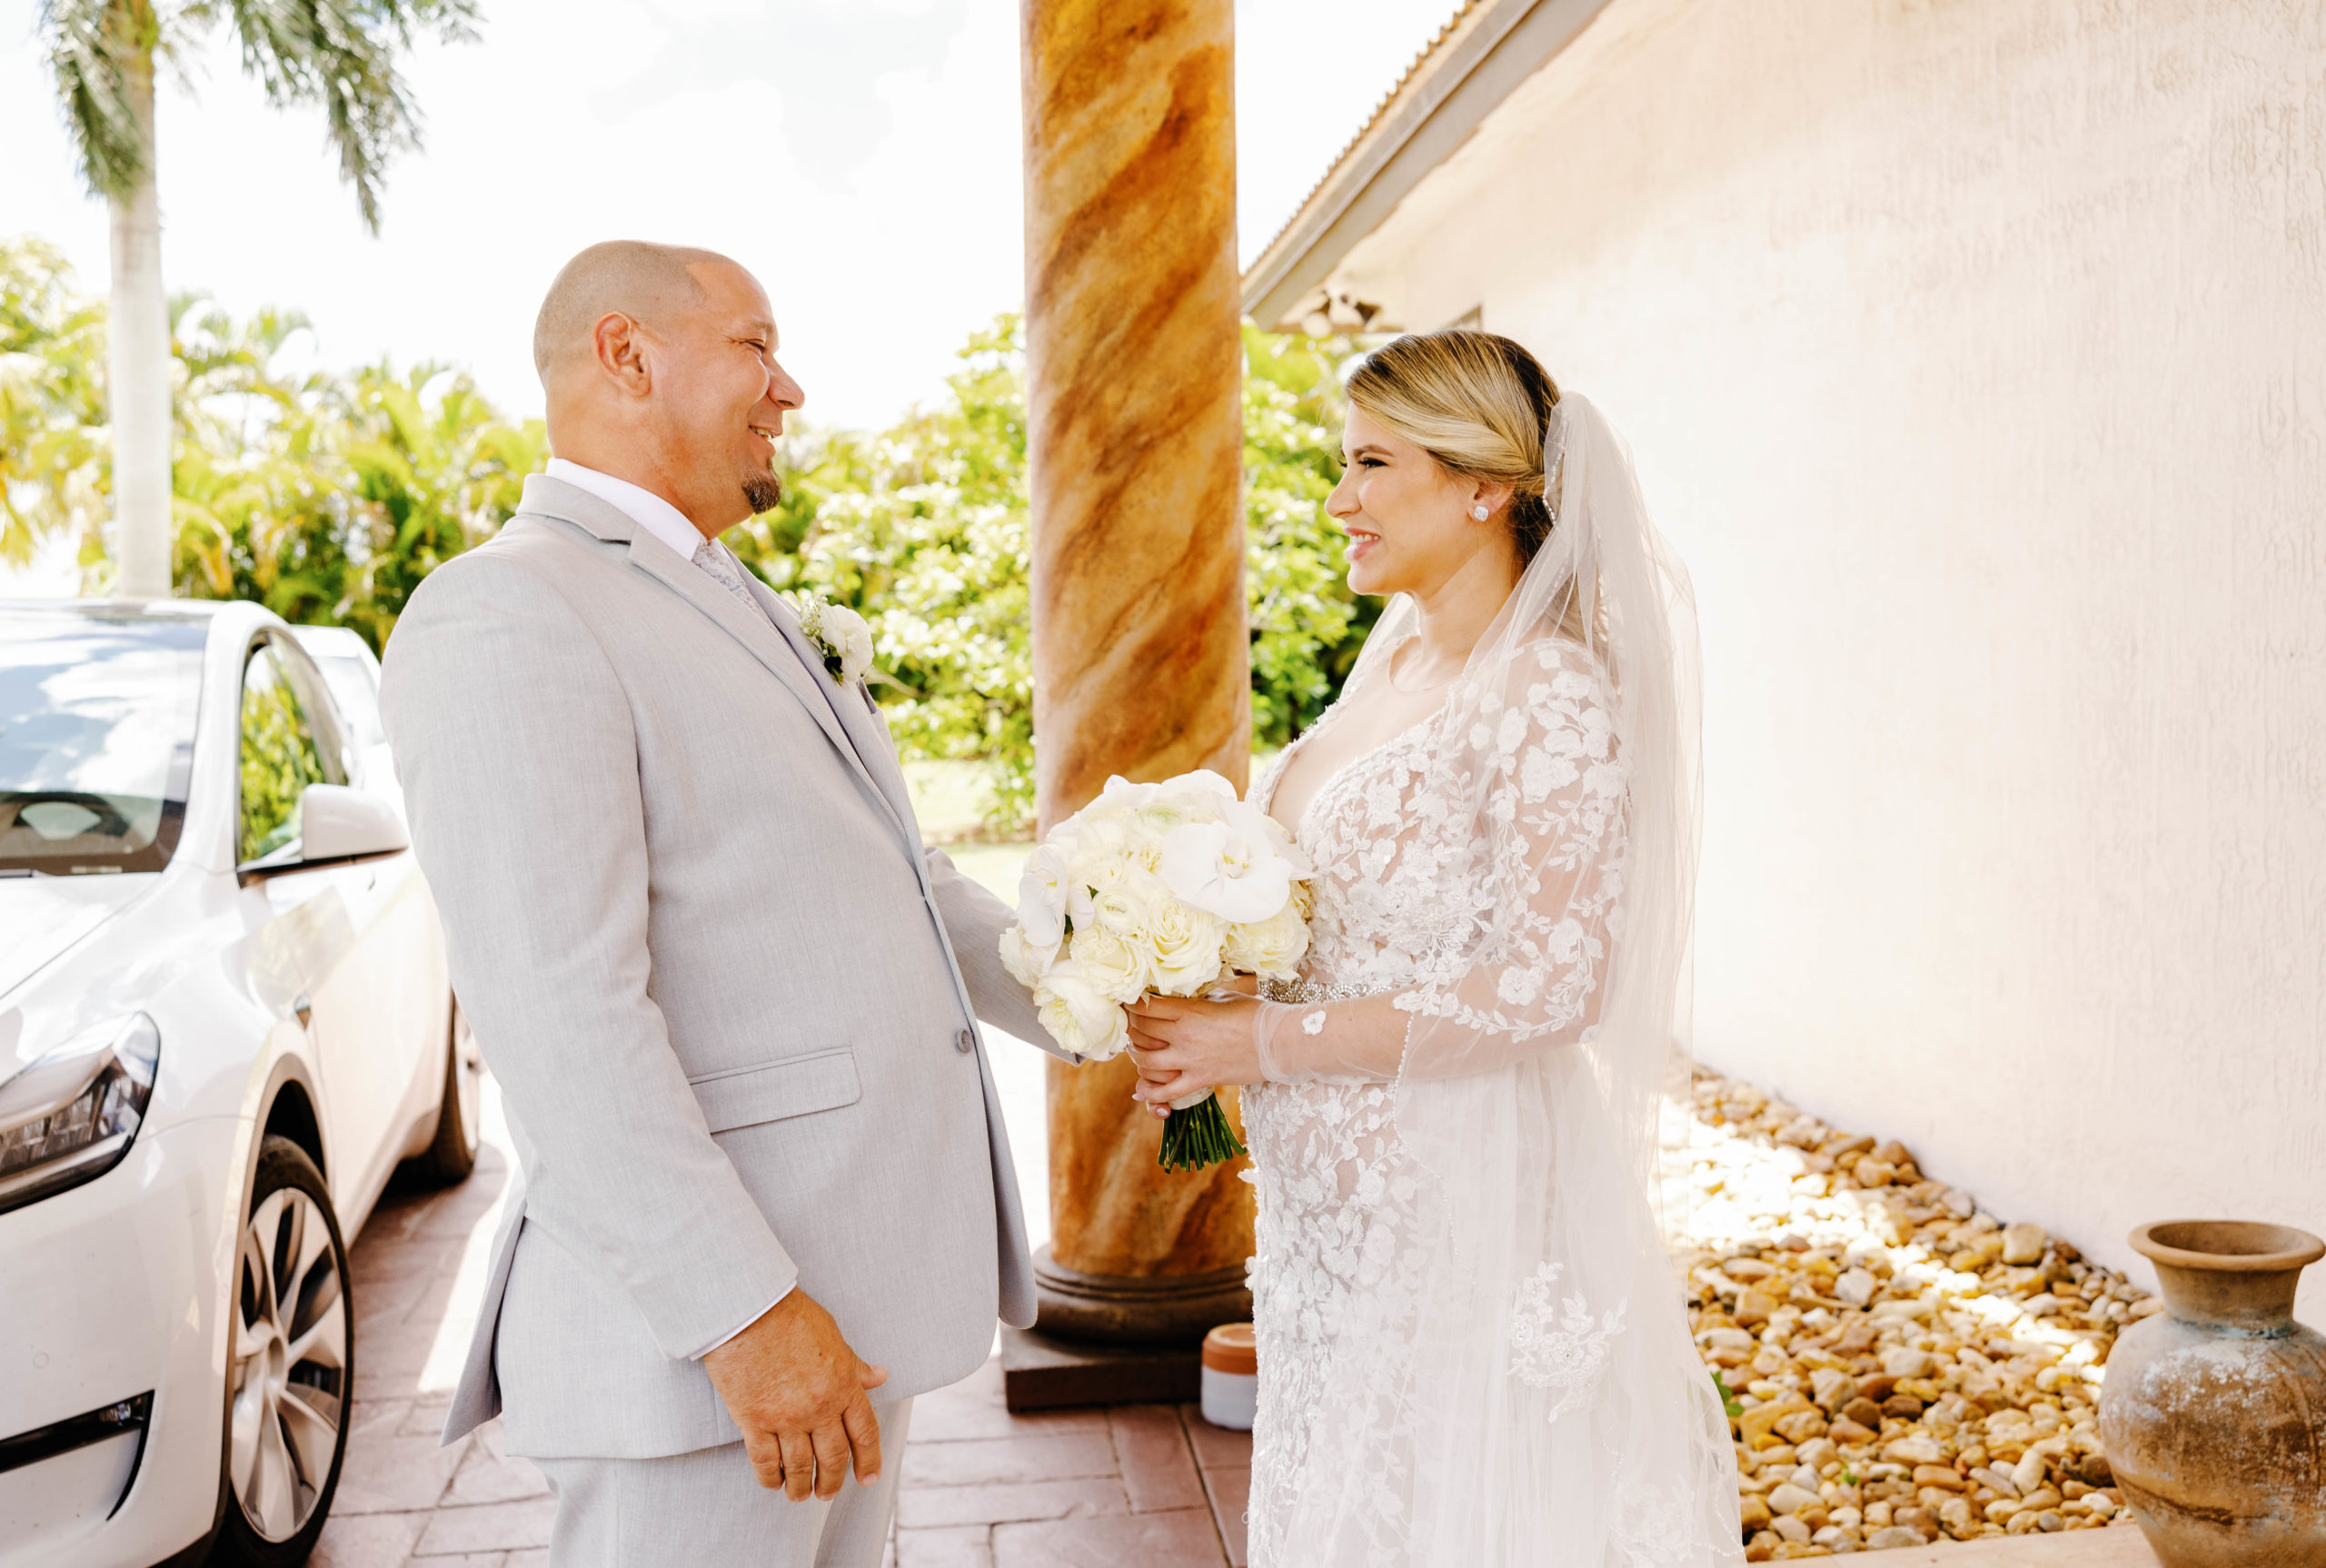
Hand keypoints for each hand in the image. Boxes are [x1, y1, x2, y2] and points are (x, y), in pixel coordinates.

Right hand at [701, 1288, 887, 1499]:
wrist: (748, 1309)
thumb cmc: (790, 1316)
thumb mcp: (833, 1337)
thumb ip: (853, 1365)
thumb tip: (878, 1377)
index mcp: (843, 1385)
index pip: (864, 1433)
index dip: (869, 1460)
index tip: (868, 1478)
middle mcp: (819, 1408)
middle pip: (834, 1457)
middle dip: (833, 1481)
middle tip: (828, 1493)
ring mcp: (786, 1418)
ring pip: (800, 1467)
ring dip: (801, 1487)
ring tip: (800, 1495)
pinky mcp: (753, 1421)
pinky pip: (765, 1461)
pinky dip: (771, 1478)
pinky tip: (773, 1483)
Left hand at [1124, 993, 1263, 1117]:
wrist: (1281, 1043)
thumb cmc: (1257, 1014)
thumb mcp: (1225, 996)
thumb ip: (1199, 997)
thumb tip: (1183, 993)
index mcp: (1191, 1011)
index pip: (1147, 1006)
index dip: (1133, 1002)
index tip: (1130, 1000)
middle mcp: (1185, 1035)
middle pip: (1141, 1030)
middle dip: (1130, 1025)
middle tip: (1131, 1023)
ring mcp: (1191, 1061)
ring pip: (1145, 1061)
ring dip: (1135, 1054)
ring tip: (1136, 1048)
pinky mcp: (1201, 1080)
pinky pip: (1166, 1092)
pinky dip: (1149, 1093)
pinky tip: (1141, 1089)